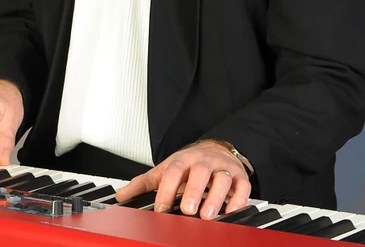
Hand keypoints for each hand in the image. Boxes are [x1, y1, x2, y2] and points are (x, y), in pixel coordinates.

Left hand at [113, 140, 250, 218]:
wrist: (216, 149)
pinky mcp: (239, 177)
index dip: (167, 190)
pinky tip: (231, 211)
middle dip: (194, 191)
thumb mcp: (164, 170)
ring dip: (216, 197)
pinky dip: (238, 199)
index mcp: (182, 160)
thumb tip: (122, 196)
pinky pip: (242, 187)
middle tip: (188, 210)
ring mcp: (222, 168)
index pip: (173, 172)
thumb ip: (143, 184)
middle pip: (199, 173)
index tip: (161, 208)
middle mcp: (203, 162)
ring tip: (208, 215)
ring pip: (222, 179)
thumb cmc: (188, 164)